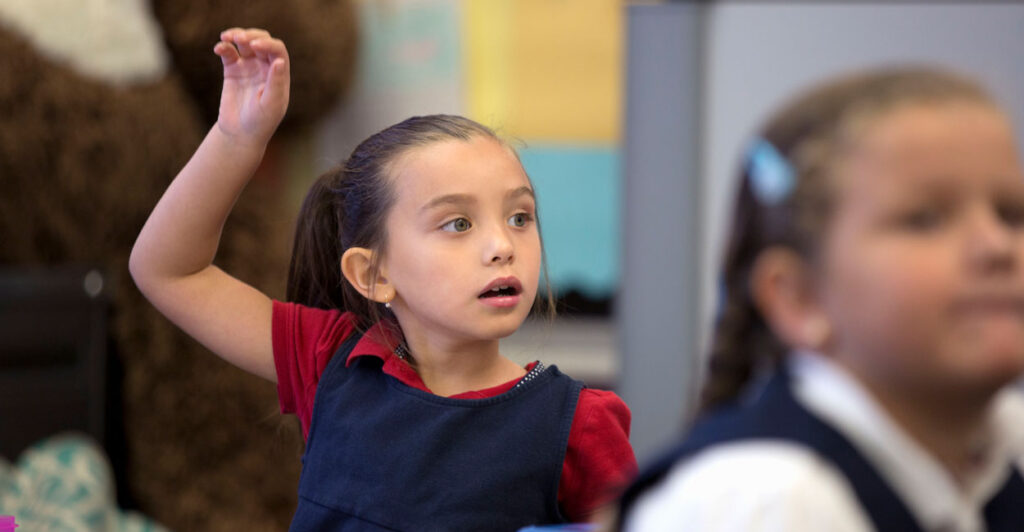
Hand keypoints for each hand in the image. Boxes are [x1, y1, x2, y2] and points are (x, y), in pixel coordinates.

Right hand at [213, 28, 289, 144]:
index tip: (254, 46)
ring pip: (244, 43)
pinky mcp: (232, 71)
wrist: (240, 134)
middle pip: (261, 41)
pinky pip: (229, 53)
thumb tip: (279, 62)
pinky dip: (224, 47)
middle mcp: (265, 68)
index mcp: (279, 74)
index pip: (277, 50)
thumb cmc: (261, 123)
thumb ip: (276, 83)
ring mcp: (249, 68)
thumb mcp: (271, 105)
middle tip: (239, 38)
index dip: (267, 44)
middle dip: (251, 35)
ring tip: (226, 37)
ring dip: (236, 35)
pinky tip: (219, 48)